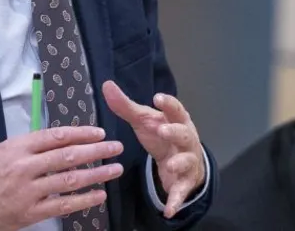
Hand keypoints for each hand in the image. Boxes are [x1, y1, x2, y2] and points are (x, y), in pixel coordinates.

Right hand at [0, 126, 123, 230]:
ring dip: (96, 174)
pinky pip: (63, 206)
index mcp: (18, 148)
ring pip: (69, 180)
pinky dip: (83, 200)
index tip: (99, 133)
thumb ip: (28, 145)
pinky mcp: (30, 213)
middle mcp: (25, 167)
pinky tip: (99, 195)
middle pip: (68, 156)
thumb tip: (58, 139)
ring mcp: (29, 191)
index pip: (55, 136)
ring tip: (114, 170)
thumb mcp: (1, 150)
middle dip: (95, 151)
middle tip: (115, 147)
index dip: (80, 133)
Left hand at [103, 81, 205, 218]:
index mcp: (177, 120)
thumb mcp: (144, 121)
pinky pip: (181, 191)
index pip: (176, 109)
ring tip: (169, 165)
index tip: (157, 97)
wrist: (182, 162)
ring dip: (179, 163)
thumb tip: (106, 85)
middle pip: (184, 133)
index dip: (168, 104)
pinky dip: (176, 200)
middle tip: (162, 130)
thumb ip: (126, 106)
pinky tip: (168, 210)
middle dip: (174, 131)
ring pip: (187, 161)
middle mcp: (186, 139)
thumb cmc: (162, 135)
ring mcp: (187, 161)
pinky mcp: (184, 181)